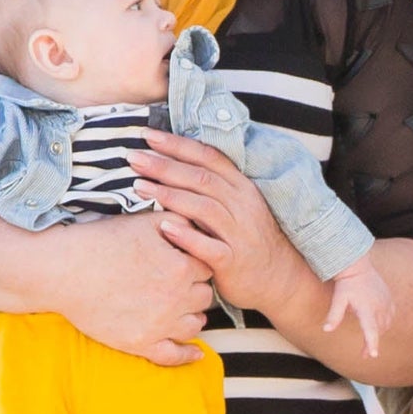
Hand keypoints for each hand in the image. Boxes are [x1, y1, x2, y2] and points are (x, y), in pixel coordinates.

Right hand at [39, 209, 215, 367]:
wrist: (64, 271)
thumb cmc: (102, 242)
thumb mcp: (144, 221)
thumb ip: (178, 222)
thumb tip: (199, 226)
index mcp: (181, 268)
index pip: (207, 268)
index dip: (195, 263)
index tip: (182, 262)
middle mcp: (176, 299)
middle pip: (204, 297)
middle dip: (195, 288)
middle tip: (178, 283)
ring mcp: (160, 325)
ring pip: (195, 324)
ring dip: (192, 315)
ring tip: (180, 309)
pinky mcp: (141, 344)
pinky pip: (175, 356)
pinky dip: (188, 354)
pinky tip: (195, 352)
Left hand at [132, 130, 310, 314]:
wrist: (279, 277)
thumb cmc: (247, 239)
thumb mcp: (237, 205)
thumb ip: (211, 186)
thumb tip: (173, 162)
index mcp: (241, 186)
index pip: (208, 156)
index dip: (177, 144)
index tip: (148, 135)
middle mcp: (242, 204)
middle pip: (200, 178)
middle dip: (164, 165)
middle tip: (133, 157)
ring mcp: (239, 232)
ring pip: (203, 207)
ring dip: (169, 195)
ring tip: (140, 187)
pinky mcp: (233, 260)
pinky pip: (209, 246)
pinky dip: (186, 236)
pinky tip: (164, 227)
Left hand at [322, 256, 396, 360]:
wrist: (358, 266)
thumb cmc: (346, 284)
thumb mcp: (338, 299)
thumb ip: (334, 315)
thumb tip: (326, 330)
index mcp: (367, 308)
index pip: (370, 329)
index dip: (371, 343)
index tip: (373, 355)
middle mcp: (379, 306)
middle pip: (378, 331)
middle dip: (371, 343)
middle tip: (363, 355)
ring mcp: (387, 302)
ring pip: (385, 325)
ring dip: (378, 334)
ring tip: (368, 342)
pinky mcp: (390, 299)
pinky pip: (390, 317)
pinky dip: (384, 324)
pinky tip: (377, 326)